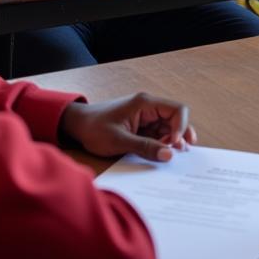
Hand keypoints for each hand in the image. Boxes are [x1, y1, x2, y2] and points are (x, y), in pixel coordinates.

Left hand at [60, 93, 196, 162]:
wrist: (77, 126)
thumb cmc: (94, 128)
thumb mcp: (119, 141)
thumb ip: (145, 147)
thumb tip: (169, 154)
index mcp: (145, 103)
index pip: (177, 110)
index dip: (181, 127)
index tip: (174, 145)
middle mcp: (148, 107)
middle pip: (175, 119)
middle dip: (179, 136)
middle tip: (178, 153)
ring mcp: (145, 117)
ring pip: (168, 127)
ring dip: (171, 141)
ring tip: (170, 155)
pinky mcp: (141, 127)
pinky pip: (158, 134)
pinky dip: (162, 144)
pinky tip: (161, 154)